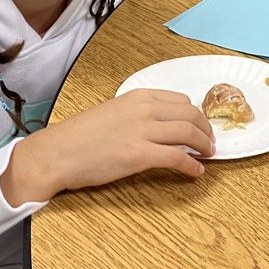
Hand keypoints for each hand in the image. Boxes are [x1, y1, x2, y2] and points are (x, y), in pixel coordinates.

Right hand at [1, 88, 214, 205]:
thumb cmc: (80, 137)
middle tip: (210, 142)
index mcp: (138, 96)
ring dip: (204, 145)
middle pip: (191, 114)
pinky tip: (196, 172)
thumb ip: (137, 115)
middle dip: (206, 129)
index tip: (200, 126)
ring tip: (208, 155)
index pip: (180, 100)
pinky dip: (192, 165)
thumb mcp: (113, 113)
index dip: (196, 115)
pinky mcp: (139, 155)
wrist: (58, 153)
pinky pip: (177, 158)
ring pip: (188, 133)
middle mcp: (144, 109)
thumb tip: (160, 127)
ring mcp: (143, 131)